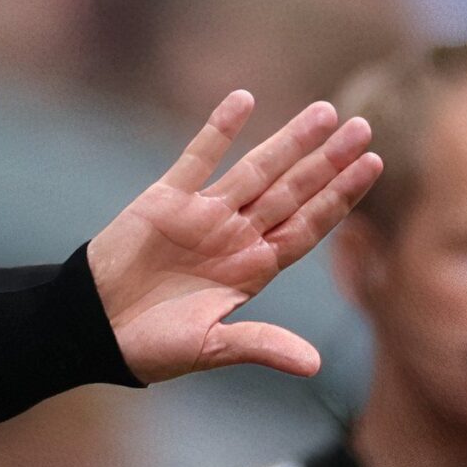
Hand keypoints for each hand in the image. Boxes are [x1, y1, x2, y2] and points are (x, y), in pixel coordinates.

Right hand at [89, 92, 379, 382]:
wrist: (93, 329)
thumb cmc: (151, 346)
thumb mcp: (211, 348)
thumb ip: (261, 345)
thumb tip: (314, 367)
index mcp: (254, 269)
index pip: (308, 226)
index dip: (340, 197)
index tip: (372, 167)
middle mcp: (237, 236)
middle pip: (293, 191)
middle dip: (328, 161)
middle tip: (364, 126)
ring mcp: (205, 214)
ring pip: (257, 169)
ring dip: (289, 141)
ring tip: (325, 112)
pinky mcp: (167, 199)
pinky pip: (199, 157)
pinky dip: (219, 129)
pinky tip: (243, 100)